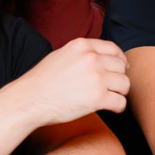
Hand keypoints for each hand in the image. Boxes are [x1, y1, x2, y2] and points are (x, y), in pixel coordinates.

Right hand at [11, 38, 129, 127]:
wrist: (29, 100)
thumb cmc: (42, 81)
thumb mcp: (61, 55)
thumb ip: (81, 53)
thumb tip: (99, 57)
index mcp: (82, 46)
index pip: (114, 49)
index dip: (121, 60)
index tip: (122, 69)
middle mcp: (91, 58)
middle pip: (121, 67)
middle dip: (119, 78)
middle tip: (113, 87)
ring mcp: (96, 77)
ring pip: (125, 84)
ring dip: (120, 92)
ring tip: (111, 98)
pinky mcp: (98, 97)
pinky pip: (121, 101)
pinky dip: (119, 106)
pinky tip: (112, 108)